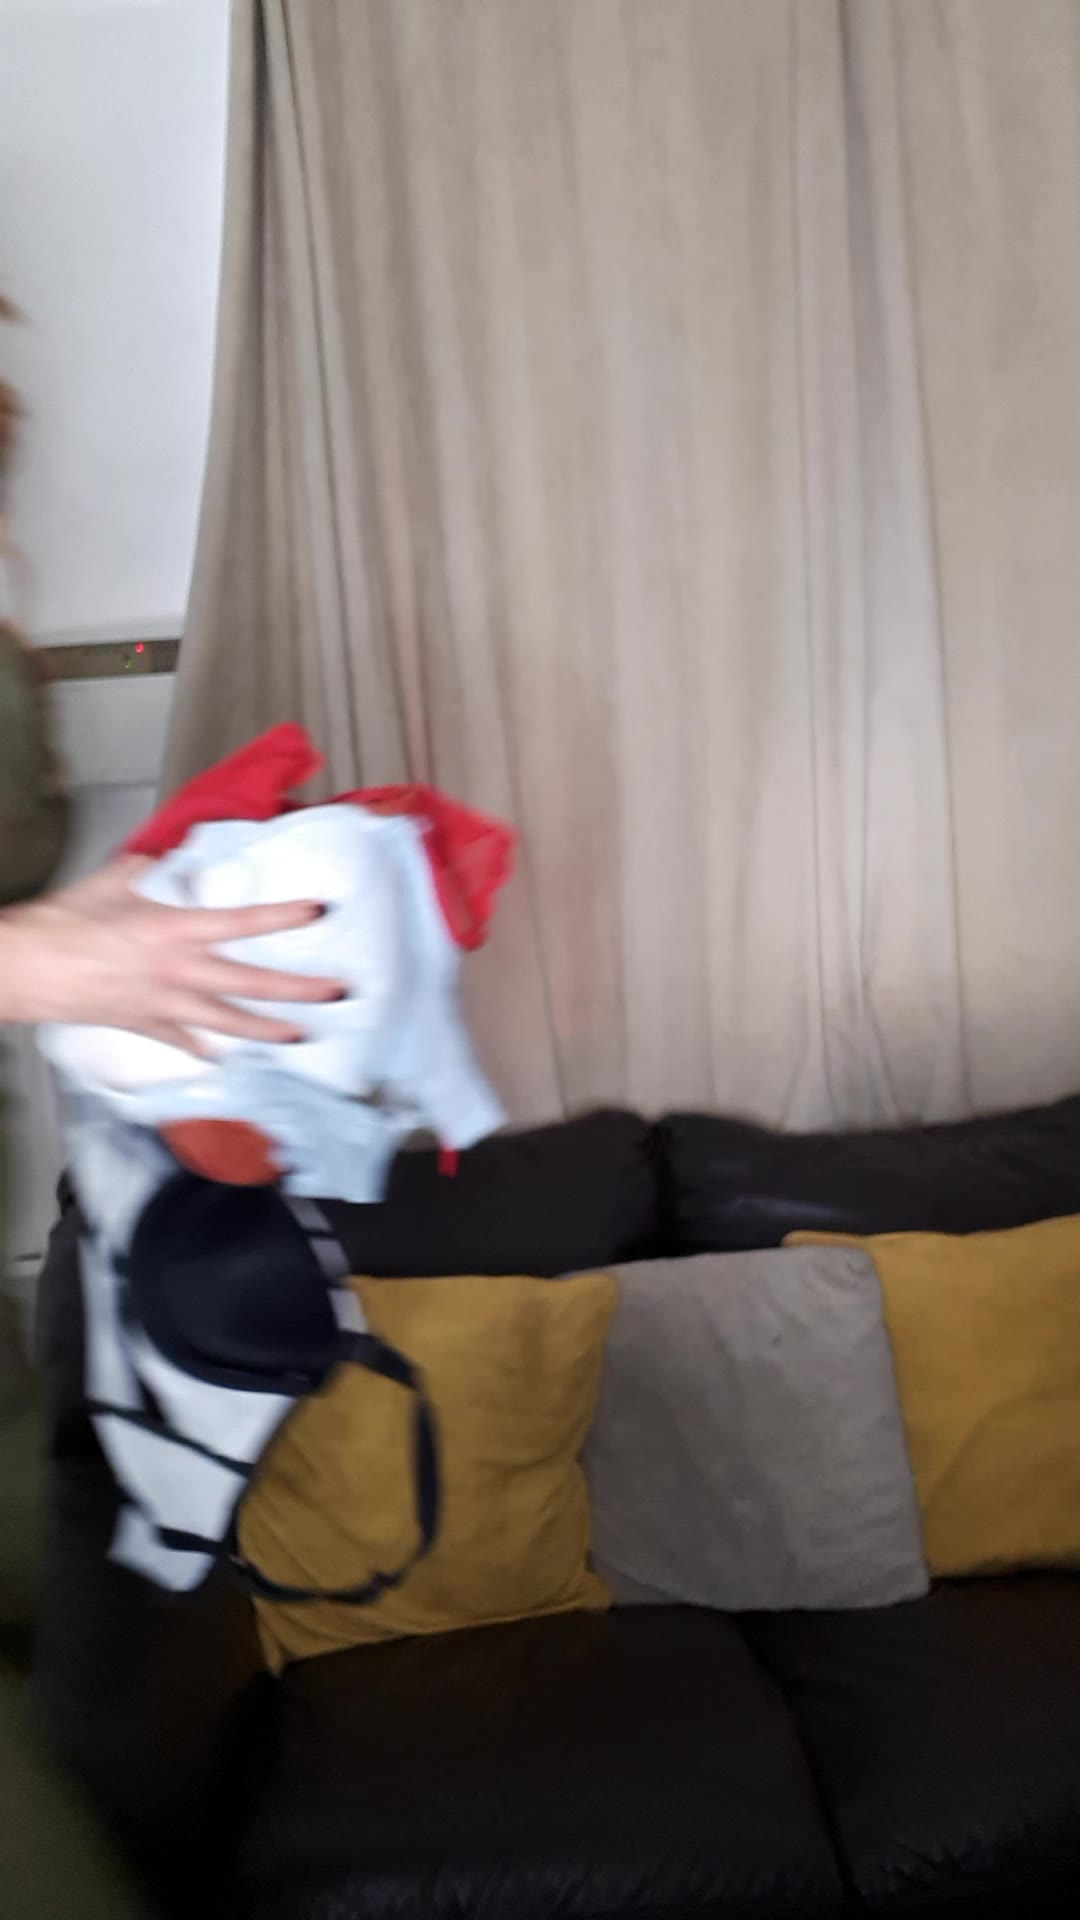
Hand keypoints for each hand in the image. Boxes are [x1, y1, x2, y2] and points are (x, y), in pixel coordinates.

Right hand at [0, 855, 343, 1050]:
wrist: (24, 967)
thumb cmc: (65, 921)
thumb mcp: (112, 880)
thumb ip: (146, 865)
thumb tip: (163, 851)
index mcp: (175, 930)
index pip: (243, 922)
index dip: (284, 916)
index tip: (320, 911)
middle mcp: (180, 971)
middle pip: (252, 983)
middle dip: (300, 989)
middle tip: (339, 992)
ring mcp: (165, 1004)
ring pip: (229, 1022)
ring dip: (269, 1031)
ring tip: (302, 1035)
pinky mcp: (144, 1025)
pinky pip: (183, 1041)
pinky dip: (204, 1049)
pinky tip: (223, 1058)